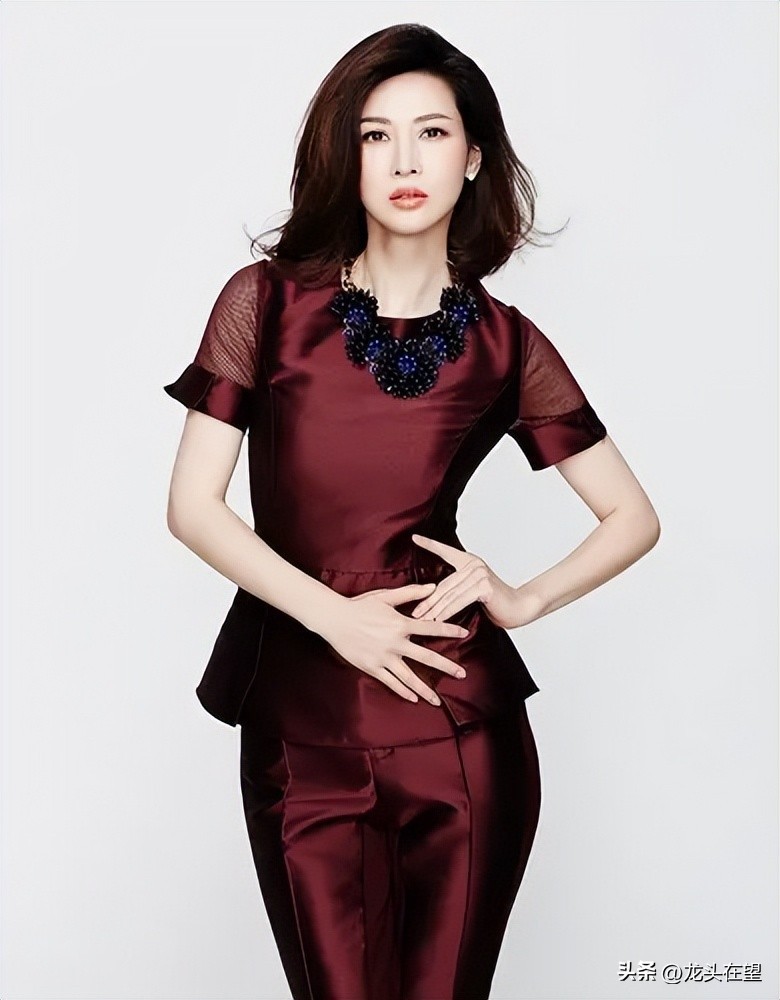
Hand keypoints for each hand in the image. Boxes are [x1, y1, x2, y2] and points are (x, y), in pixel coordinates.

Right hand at [320, 583, 468, 704]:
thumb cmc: (360, 605)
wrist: (335, 619)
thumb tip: (432, 586)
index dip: (449, 630)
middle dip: (446, 666)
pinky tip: (413, 698)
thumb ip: (411, 592)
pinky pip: (390, 682)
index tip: (465, 633)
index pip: (431, 627)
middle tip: (462, 673)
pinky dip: (402, 691)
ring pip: (409, 677)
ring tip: (437, 700)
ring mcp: (383, 657)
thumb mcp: (386, 596)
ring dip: (424, 689)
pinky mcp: (372, 667)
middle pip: (426, 657)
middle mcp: (395, 643)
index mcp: (400, 624)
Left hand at [410, 534, 523, 629]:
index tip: (415, 537)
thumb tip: (434, 599)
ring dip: (435, 609)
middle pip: (444, 585)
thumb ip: (458, 589)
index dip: (430, 544)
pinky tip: (439, 620)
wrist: (520, 608)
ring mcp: (479, 573)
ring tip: (422, 620)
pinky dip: (448, 612)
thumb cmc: (496, 603)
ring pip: (450, 595)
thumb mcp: (473, 592)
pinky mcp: (483, 586)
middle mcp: (474, 564)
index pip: (446, 551)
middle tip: (415, 612)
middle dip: (428, 601)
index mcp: (470, 561)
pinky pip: (459, 601)